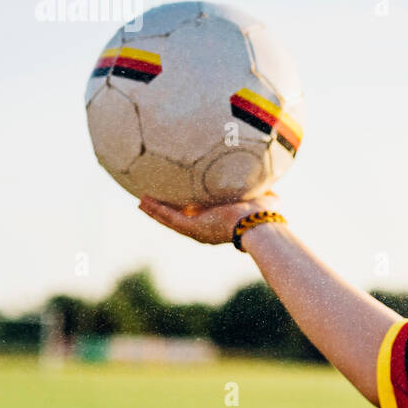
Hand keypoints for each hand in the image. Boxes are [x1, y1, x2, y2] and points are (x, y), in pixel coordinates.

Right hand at [138, 191, 282, 245]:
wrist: (259, 223)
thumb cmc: (263, 212)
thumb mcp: (259, 195)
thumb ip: (259, 187)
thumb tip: (266, 178)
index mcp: (219, 220)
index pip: (197, 213)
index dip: (186, 205)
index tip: (177, 197)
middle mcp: (205, 228)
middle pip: (178, 218)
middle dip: (163, 210)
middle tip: (149, 202)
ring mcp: (197, 230)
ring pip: (170, 219)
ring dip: (154, 210)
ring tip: (140, 202)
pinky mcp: (192, 229)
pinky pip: (170, 218)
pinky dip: (156, 210)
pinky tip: (143, 203)